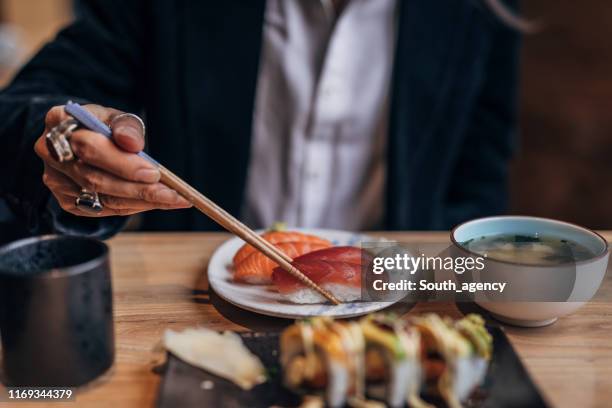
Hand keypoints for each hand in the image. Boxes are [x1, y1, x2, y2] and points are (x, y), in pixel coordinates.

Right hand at [34, 104, 191, 216]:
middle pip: (95, 178)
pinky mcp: (66, 200)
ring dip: (141, 202)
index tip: (154, 172)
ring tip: (173, 200)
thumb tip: (132, 143)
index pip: (90, 147)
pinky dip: (133, 207)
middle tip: (172, 194)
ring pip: (101, 198)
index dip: (123, 163)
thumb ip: (126, 126)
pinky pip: (103, 209)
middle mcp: (49, 152)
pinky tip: (156, 203)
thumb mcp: (115, 116)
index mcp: (58, 121)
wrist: (83, 138)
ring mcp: (56, 179)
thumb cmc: (103, 125)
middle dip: (138, 188)